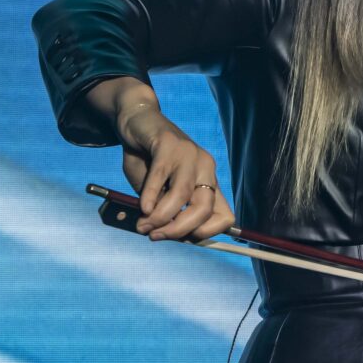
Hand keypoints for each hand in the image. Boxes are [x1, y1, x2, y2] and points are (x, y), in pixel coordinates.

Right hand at [115, 98, 234, 242]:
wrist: (137, 123)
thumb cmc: (148, 162)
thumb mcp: (160, 192)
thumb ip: (165, 211)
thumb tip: (162, 234)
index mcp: (209, 181)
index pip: (225, 217)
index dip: (204, 234)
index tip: (181, 240)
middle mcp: (206, 167)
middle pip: (204, 209)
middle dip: (179, 230)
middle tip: (155, 235)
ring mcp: (190, 153)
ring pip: (182, 195)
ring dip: (160, 216)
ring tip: (143, 224)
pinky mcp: (169, 143)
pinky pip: (161, 176)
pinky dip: (150, 196)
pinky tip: (142, 207)